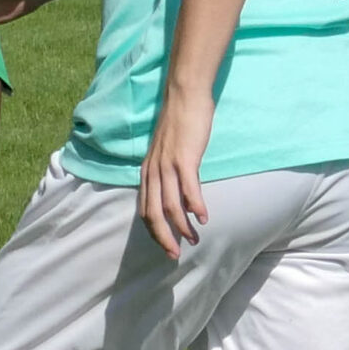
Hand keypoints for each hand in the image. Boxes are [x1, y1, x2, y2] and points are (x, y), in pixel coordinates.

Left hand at [138, 85, 214, 259]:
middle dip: (164, 238)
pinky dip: (194, 206)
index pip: (145, 209)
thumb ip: (167, 170)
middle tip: (175, 254)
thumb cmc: (180, 121)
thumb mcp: (166, 150)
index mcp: (148, 171)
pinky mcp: (184, 158)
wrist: (184, 95)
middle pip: (154, 214)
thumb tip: (176, 191)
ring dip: (182, 226)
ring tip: (194, 239)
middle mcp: (154, 171)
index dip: (154, 232)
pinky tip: (203, 217)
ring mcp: (168, 165)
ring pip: (170, 205)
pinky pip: (188, 188)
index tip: (165, 246)